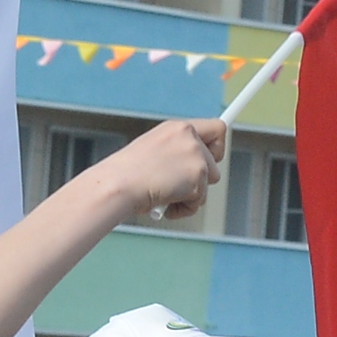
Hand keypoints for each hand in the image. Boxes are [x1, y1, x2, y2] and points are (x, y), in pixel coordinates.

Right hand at [101, 117, 226, 223]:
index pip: (215, 128)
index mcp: (177, 128)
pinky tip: (164, 203)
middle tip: (180, 185)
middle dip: (201, 176)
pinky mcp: (198, 176)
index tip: (215, 155)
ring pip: (209, 181)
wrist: (118, 184)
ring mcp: (196, 156)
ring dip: (191, 194)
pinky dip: (184, 208)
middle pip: (215, 160)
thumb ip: (176, 154)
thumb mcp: (153, 152)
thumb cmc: (126, 174)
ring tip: (165, 195)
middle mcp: (190, 137)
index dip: (217, 145)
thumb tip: (190, 171)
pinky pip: (199, 201)